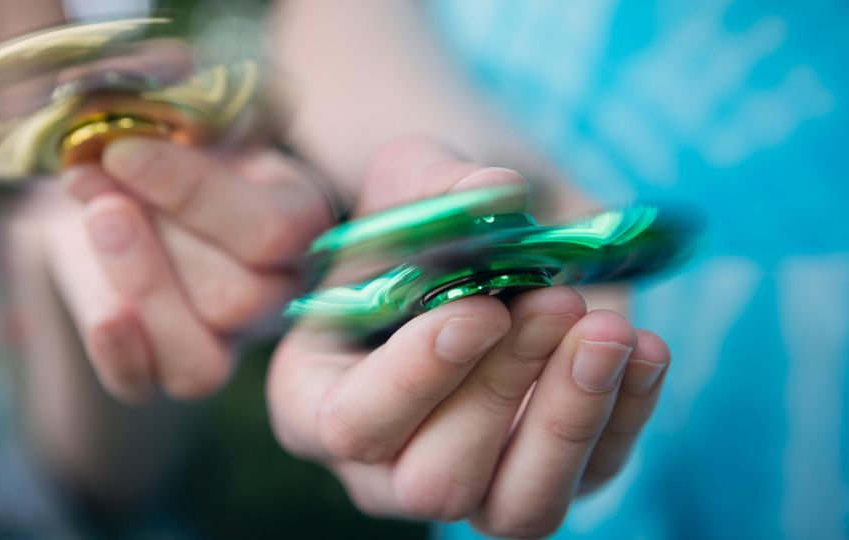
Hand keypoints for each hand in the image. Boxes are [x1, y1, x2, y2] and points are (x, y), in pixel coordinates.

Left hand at [9, 138, 333, 402]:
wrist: (114, 179)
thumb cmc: (161, 142)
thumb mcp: (178, 120)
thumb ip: (169, 126)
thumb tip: (131, 141)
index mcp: (303, 222)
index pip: (270, 233)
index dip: (191, 195)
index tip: (122, 151)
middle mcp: (279, 290)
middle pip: (237, 301)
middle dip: (157, 243)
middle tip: (98, 189)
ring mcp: (229, 340)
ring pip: (201, 363)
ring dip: (139, 287)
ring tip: (94, 219)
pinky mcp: (169, 365)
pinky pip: (151, 388)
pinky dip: (120, 357)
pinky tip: (103, 316)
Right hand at [266, 137, 669, 537]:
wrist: (482, 242)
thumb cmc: (423, 219)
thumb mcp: (409, 180)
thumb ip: (433, 183)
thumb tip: (494, 193)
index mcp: (319, 397)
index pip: (350, 425)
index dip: (414, 379)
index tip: (478, 309)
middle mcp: (387, 462)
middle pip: (435, 480)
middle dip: (502, 390)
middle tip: (552, 300)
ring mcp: (472, 481)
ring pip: (518, 507)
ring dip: (569, 417)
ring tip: (608, 330)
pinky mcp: (546, 477)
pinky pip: (589, 478)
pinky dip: (624, 415)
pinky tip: (644, 348)